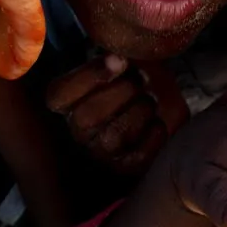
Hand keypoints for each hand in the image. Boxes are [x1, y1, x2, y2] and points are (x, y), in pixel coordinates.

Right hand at [46, 54, 188, 176]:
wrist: (168, 101)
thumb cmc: (139, 79)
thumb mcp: (126, 62)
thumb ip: (114, 59)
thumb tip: (115, 59)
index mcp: (69, 102)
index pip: (59, 96)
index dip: (89, 77)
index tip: (120, 60)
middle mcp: (79, 131)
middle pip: (86, 118)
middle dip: (122, 93)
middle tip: (141, 80)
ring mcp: (100, 153)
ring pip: (112, 138)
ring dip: (139, 112)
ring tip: (150, 101)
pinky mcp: (126, 167)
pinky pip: (137, 155)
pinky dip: (154, 133)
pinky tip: (157, 122)